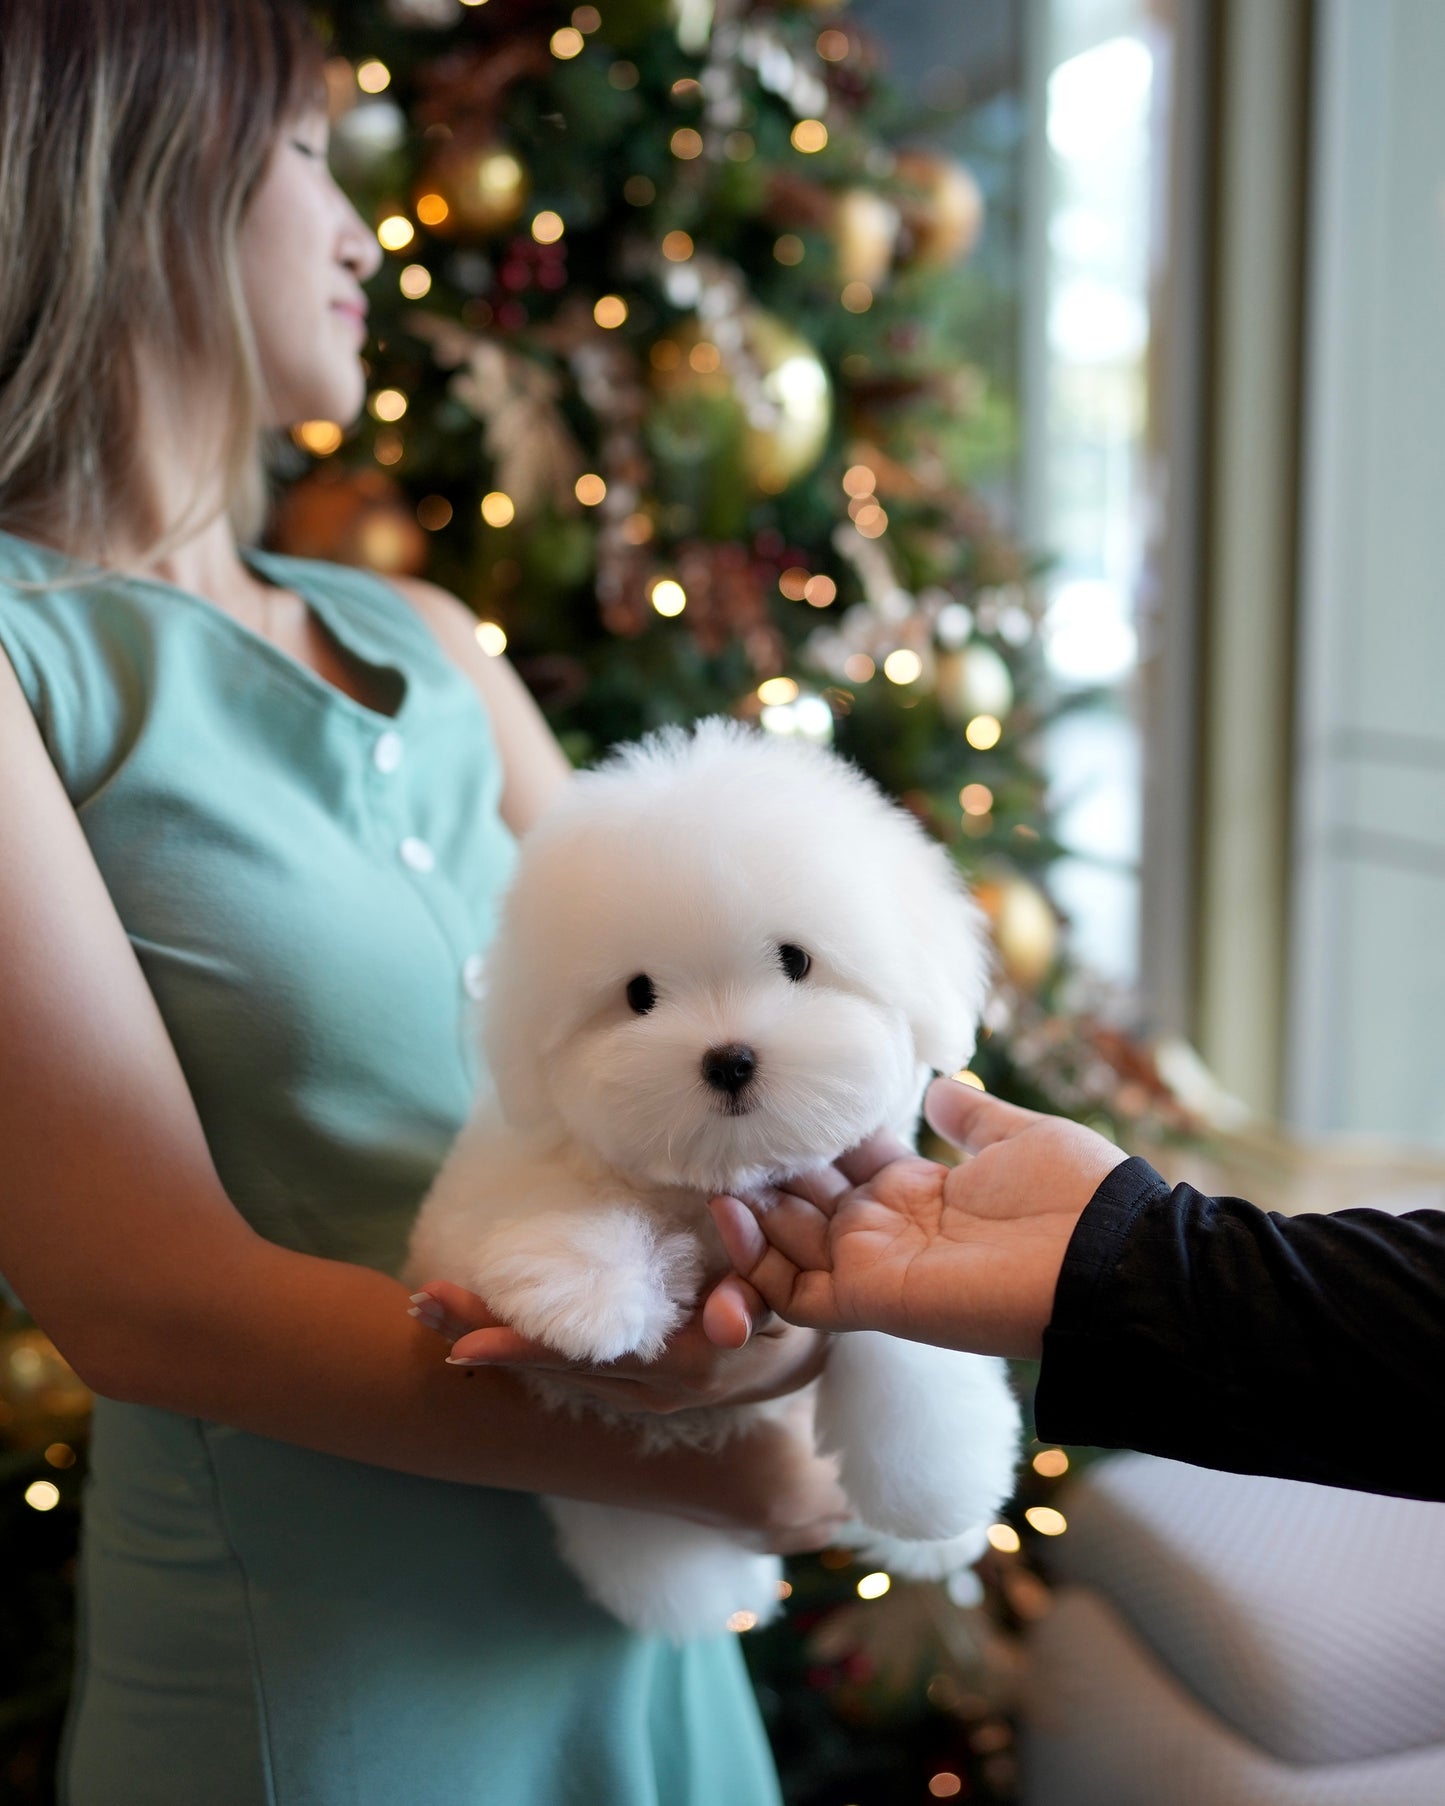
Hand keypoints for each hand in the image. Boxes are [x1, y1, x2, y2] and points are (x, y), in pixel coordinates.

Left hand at [408, 1278, 827, 1413]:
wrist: (806, 1364)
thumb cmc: (792, 1313)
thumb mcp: (783, 1304)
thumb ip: (754, 1299)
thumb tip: (728, 1317)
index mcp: (679, 1367)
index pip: (586, 1357)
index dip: (524, 1347)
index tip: (463, 1342)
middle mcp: (648, 1390)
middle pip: (553, 1366)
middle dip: (485, 1335)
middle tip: (422, 1303)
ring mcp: (637, 1394)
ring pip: (555, 1370)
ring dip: (494, 1339)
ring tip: (433, 1307)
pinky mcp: (633, 1387)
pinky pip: (572, 1371)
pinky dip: (526, 1348)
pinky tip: (486, 1328)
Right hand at [705, 1078, 1127, 1359]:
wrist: (1106, 1256)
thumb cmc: (1075, 1195)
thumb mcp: (1018, 1137)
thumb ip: (970, 1119)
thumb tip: (939, 1088)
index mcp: (920, 1191)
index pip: (844, 1167)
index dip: (808, 1138)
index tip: (773, 1103)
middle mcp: (888, 1229)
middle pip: (804, 1203)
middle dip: (764, 1172)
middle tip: (720, 1135)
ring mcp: (874, 1266)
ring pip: (786, 1247)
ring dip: (746, 1213)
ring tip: (711, 1172)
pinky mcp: (868, 1298)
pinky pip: (792, 1291)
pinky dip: (755, 1262)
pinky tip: (730, 1213)